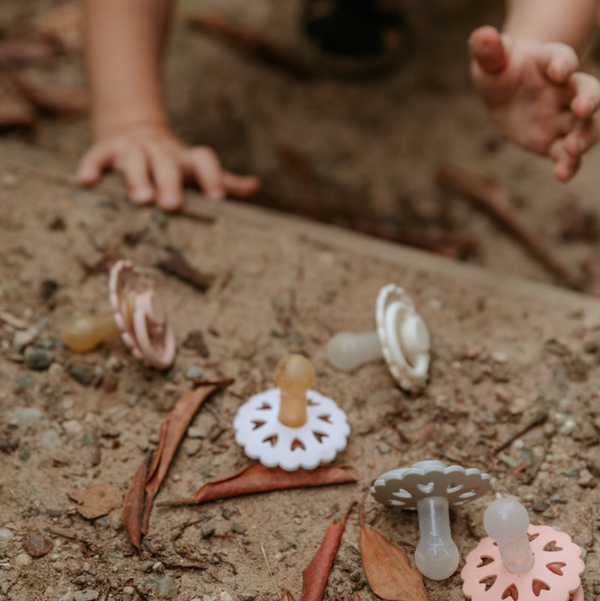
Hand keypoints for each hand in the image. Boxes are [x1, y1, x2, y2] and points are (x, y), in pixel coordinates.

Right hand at [77, 121, 259, 210]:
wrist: (137, 130)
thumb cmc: (174, 163)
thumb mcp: (198, 170)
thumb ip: (225, 180)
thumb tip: (254, 186)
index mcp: (186, 158)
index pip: (203, 160)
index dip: (212, 177)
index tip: (218, 198)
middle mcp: (161, 151)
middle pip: (167, 163)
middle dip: (170, 182)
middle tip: (172, 205)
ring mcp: (133, 148)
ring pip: (135, 159)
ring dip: (136, 177)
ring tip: (140, 199)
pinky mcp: (107, 149)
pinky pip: (97, 155)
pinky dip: (92, 166)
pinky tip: (86, 182)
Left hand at [470, 26, 599, 181]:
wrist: (505, 92)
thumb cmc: (500, 69)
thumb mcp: (490, 59)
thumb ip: (488, 50)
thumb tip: (481, 36)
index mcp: (550, 62)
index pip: (561, 58)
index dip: (562, 63)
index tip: (559, 70)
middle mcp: (564, 90)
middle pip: (586, 91)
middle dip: (590, 99)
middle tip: (585, 108)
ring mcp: (562, 117)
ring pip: (583, 127)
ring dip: (584, 138)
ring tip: (575, 148)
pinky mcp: (554, 142)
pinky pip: (566, 155)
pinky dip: (568, 165)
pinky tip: (562, 175)